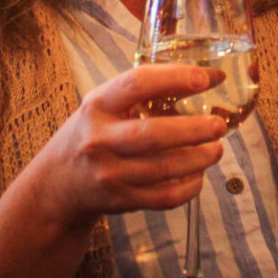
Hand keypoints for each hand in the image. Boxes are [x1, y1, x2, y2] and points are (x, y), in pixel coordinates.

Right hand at [27, 64, 227, 230]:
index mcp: (98, 105)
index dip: (175, 78)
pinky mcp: (121, 200)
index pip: (137, 84)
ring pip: (163, 169)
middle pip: (154, 134)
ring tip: (217, 148)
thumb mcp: (104, 103)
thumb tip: (207, 77)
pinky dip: (188, 187)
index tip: (206, 78)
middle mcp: (101, 139)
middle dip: (194, 129)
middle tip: (219, 125)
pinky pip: (163, 197)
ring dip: (198, 159)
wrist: (58, 183)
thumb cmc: (93, 132)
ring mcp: (110, 174)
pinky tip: (199, 175)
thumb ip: (143, 91)